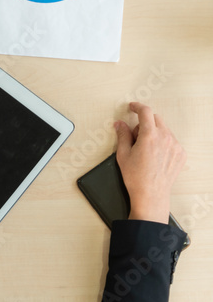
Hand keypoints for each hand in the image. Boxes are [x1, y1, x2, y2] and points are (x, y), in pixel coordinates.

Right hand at [114, 102, 186, 222]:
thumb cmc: (135, 177)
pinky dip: (162, 143)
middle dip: (144, 123)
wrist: (151, 194)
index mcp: (149, 136)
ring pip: (164, 130)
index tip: (132, 107)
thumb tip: (120, 124)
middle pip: (155, 119)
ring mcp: (175, 145)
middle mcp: (165, 138)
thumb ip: (122, 136)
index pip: (145, 112)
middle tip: (135, 138)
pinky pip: (171, 141)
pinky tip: (154, 157)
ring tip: (145, 151)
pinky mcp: (180, 153)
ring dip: (154, 133)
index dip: (137, 107)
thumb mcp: (123, 155)